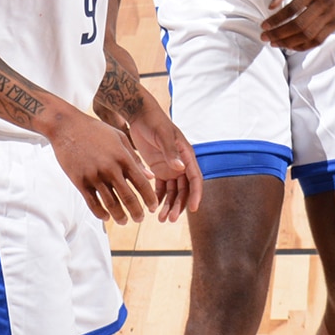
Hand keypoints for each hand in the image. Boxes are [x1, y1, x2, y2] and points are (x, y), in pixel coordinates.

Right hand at [46, 105, 162, 224]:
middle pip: (128, 197)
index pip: (141, 183)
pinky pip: (92, 203)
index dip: (149, 198)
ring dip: (119, 216)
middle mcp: (110, 168)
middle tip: (140, 219)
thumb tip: (151, 177)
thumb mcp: (119, 138)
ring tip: (124, 221)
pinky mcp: (80, 181)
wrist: (67, 127)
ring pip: (111, 203)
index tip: (153, 208)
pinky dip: (101, 213)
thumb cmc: (95, 130)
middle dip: (137, 212)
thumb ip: (135, 158)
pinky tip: (106, 217)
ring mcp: (94, 176)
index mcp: (122, 157)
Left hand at [100, 53, 200, 219]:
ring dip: (169, 205)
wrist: (139, 116)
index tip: (193, 209)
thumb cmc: (154, 122)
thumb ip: (171, 152)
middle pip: (184, 190)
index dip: (195, 195)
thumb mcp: (162, 135)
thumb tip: (180, 169)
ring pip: (173, 192)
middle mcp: (181, 164)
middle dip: (179, 205)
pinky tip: (153, 208)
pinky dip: (159, 199)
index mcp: (187, 155)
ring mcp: (170, 168)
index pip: (195, 179)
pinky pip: (162, 188)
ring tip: (161, 219)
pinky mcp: (159, 169)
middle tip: (169, 219)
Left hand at [260, 0, 334, 51]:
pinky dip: (303, 46)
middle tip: (266, 37)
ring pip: (308, 36)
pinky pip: (318, 40)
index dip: (276, 20)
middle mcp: (325, 2)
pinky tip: (291, 45)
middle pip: (299, 25)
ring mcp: (332, 15)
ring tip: (275, 43)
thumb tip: (271, 6)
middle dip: (279, 34)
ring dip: (289, 43)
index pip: (292, 9)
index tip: (264, 25)